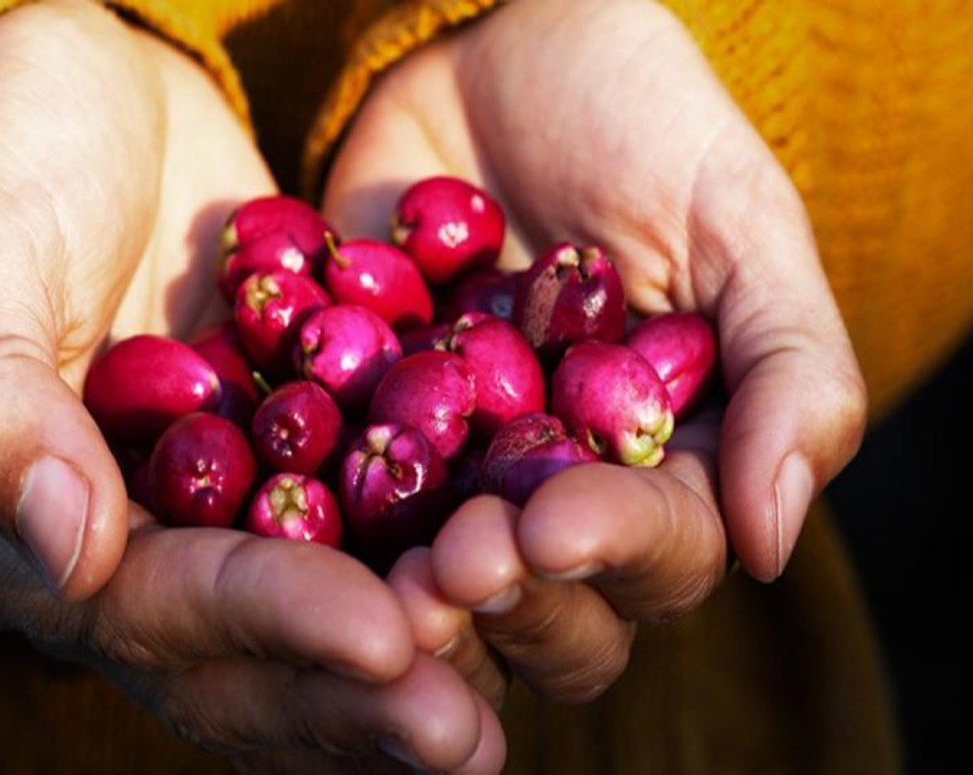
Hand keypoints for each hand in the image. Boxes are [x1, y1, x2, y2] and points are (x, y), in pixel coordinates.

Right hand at [0, 1, 502, 769]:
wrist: (93, 104)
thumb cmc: (15, 153)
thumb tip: (72, 554)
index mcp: (14, 527)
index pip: (146, 603)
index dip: (266, 622)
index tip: (381, 637)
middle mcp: (112, 557)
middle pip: (231, 663)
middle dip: (346, 697)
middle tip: (462, 731)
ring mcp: (200, 526)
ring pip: (298, 644)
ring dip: (398, 680)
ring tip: (494, 716)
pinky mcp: (278, 481)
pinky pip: (353, 559)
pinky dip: (422, 595)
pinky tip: (512, 610)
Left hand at [325, 0, 865, 701]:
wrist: (495, 53)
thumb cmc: (641, 128)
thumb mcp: (738, 228)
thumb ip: (789, 375)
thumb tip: (768, 547)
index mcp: (668, 463)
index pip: (663, 548)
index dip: (614, 551)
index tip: (552, 525)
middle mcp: (561, 490)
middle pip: (551, 602)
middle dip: (507, 592)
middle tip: (455, 562)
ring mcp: (454, 471)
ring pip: (440, 584)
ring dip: (412, 597)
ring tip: (380, 579)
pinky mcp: (359, 433)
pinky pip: (335, 499)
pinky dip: (319, 521)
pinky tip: (291, 525)